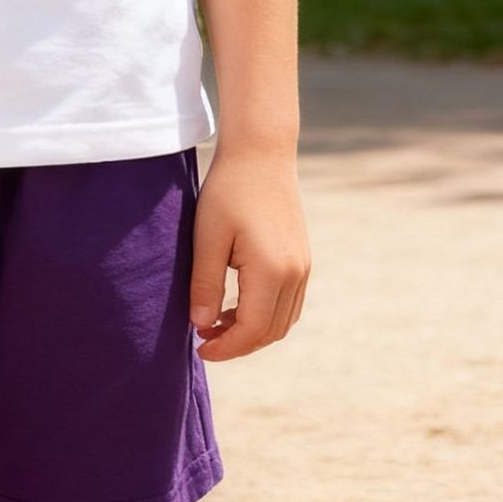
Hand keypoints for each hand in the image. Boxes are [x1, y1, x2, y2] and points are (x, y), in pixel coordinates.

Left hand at [188, 145, 309, 361]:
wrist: (261, 153)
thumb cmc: (229, 190)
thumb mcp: (208, 237)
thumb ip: (205, 283)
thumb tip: (201, 325)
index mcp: (272, 270)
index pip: (252, 329)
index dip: (226, 347)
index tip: (200, 348)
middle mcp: (295, 274)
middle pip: (270, 331)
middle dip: (238, 344)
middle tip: (203, 338)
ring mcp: (303, 266)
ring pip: (282, 320)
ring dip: (252, 331)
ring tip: (215, 323)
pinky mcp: (302, 258)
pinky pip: (288, 302)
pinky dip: (265, 314)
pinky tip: (236, 305)